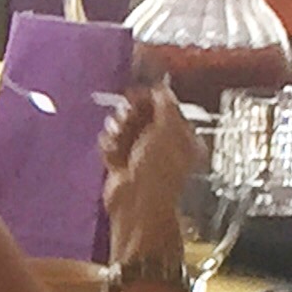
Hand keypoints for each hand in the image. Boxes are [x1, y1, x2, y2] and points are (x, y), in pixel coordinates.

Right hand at [101, 88, 201, 263]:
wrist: (136, 203)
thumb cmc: (159, 171)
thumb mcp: (167, 128)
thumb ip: (165, 104)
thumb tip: (161, 88)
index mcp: (183, 138)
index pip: (166, 108)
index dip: (152, 99)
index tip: (139, 93)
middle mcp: (164, 146)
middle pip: (143, 117)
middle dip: (131, 114)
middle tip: (126, 116)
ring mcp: (141, 157)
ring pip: (124, 129)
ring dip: (118, 130)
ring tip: (118, 137)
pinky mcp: (121, 166)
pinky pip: (111, 145)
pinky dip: (109, 146)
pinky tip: (112, 151)